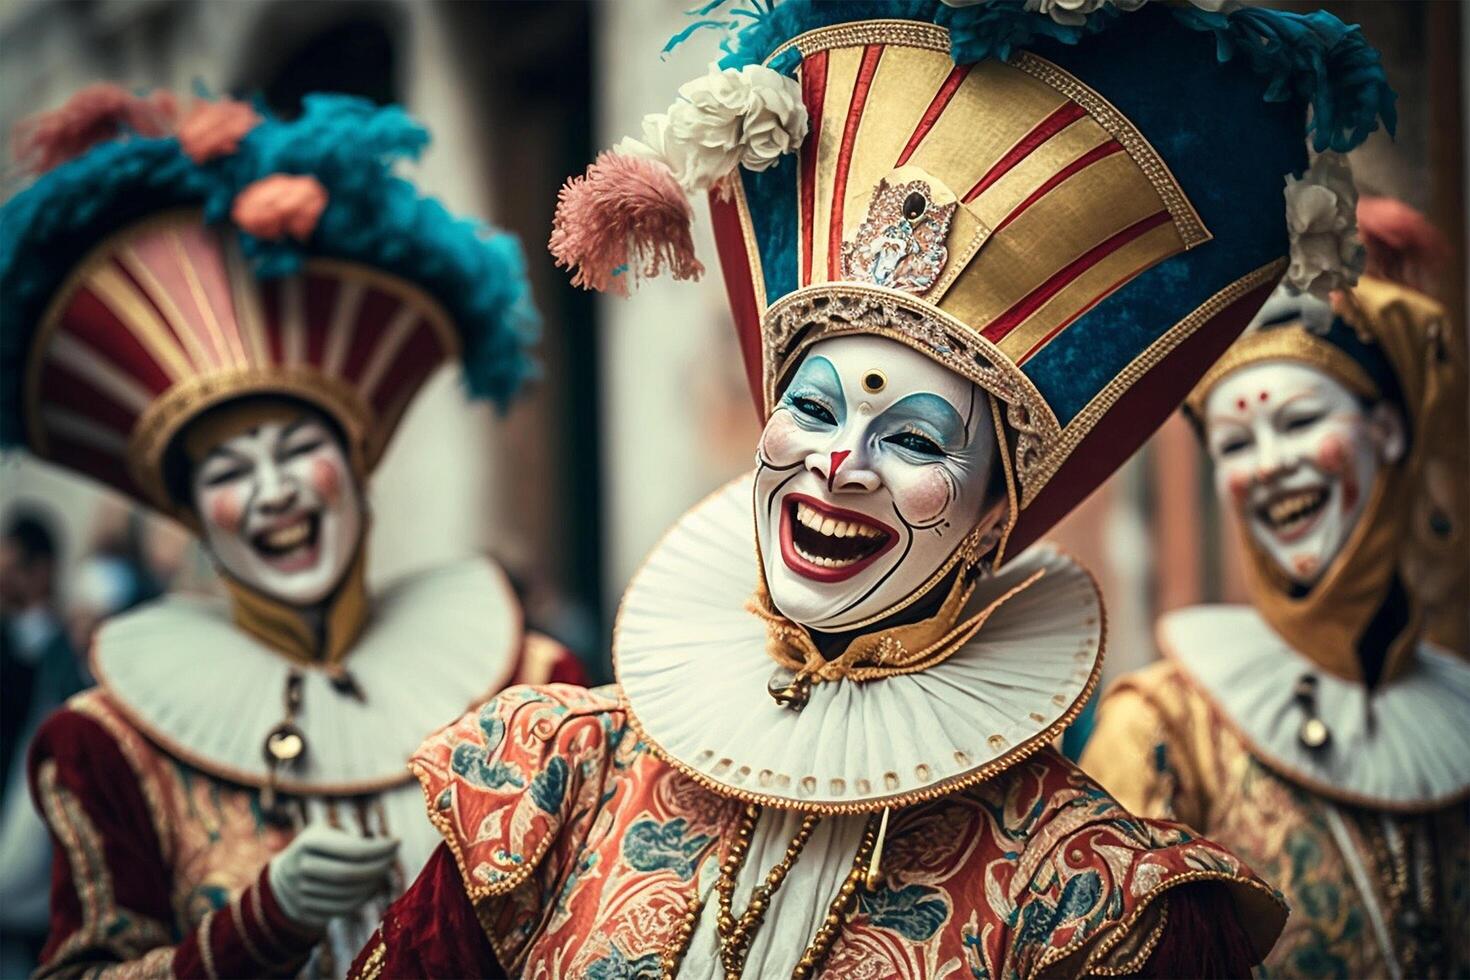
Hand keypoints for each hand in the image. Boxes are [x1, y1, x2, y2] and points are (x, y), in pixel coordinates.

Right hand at [267, 824, 399, 929]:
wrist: (281, 878)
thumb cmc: (317, 848)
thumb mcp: (326, 833)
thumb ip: (353, 838)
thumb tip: (388, 847)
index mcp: (308, 842)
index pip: (353, 850)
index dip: (380, 849)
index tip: (397, 842)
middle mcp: (301, 868)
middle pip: (351, 874)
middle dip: (378, 868)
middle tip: (392, 859)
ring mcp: (300, 893)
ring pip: (348, 894)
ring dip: (373, 884)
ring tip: (383, 872)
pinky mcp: (305, 912)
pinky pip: (341, 909)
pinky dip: (362, 900)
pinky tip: (371, 888)